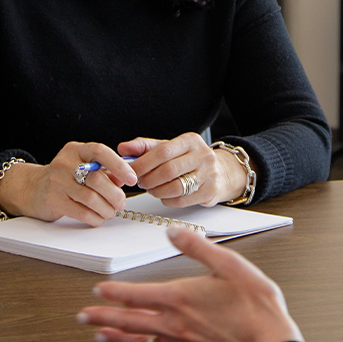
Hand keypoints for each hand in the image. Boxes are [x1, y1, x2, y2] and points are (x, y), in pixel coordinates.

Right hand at [0, 141, 137, 225]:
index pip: (100, 152)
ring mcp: (57, 182)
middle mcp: (65, 163)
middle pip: (97, 179)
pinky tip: (98, 218)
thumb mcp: (83, 166)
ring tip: (111, 212)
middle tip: (121, 202)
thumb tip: (124, 179)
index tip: (132, 178)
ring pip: (90, 198)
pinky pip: (81, 212)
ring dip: (106, 208)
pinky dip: (95, 217)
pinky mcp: (54, 200)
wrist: (33, 188)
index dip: (119, 165)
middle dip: (115, 194)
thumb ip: (104, 171)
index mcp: (76, 150)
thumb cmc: (64, 177)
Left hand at [79, 226, 303, 341]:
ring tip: (99, 335)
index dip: (114, 292)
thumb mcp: (231, 266)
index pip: (136, 295)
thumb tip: (174, 232)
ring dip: (115, 338)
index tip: (98, 290)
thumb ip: (198, 248)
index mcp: (181, 298)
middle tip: (83, 316)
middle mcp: (175, 324)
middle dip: (103, 318)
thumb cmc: (256, 309)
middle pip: (129, 321)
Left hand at [120, 134, 245, 207]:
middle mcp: (203, 155)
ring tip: (151, 189)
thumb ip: (145, 147)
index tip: (131, 171)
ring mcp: (209, 174)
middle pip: (168, 171)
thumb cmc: (189, 159)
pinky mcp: (210, 191)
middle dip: (149, 179)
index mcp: (190, 141)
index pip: (163, 151)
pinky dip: (167, 200)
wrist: (220, 171)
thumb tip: (123, 149)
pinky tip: (163, 195)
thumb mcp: (169, 147)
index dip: (144, 163)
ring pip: (175, 187)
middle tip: (140, 182)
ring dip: (156, 191)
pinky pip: (182, 200)